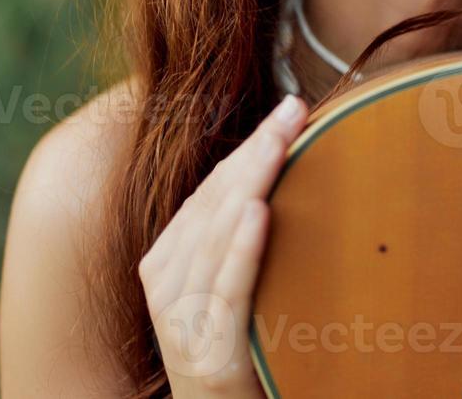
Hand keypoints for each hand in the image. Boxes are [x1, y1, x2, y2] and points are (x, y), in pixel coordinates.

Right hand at [138, 94, 306, 396]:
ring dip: (252, 181)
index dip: (249, 145)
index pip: (210, 190)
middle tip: (295, 108)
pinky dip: (243, 249)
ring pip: (218, 236)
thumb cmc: (236, 348)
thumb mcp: (226, 287)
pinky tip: (260, 211)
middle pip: (214, 202)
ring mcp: (183, 320)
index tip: (289, 109)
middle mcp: (166, 284)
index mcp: (167, 262)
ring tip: (281, 140)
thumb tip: (274, 176)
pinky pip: (227, 290)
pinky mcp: (210, 353)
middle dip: (257, 150)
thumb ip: (235, 239)